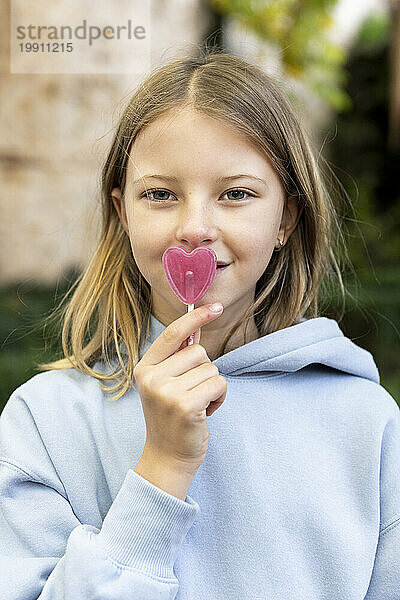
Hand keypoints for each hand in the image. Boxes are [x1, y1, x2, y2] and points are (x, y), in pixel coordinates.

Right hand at [133, 304, 226, 472]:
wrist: (168, 457)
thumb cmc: (172, 418)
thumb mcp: (166, 384)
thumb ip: (178, 357)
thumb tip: (197, 325)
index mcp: (144, 368)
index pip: (173, 334)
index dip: (195, 317)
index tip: (214, 306)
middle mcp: (151, 378)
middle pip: (199, 351)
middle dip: (205, 371)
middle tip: (192, 393)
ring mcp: (166, 392)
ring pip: (211, 369)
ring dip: (212, 387)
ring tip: (197, 405)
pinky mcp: (185, 406)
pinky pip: (218, 384)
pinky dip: (219, 398)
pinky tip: (205, 413)